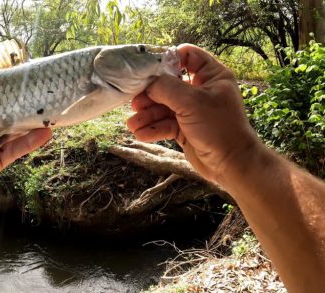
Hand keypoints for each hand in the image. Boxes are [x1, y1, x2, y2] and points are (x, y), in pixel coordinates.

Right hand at [126, 44, 260, 182]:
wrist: (231, 165)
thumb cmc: (219, 128)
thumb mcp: (192, 102)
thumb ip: (166, 88)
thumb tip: (147, 84)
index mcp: (211, 76)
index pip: (188, 56)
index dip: (168, 59)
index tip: (149, 69)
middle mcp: (201, 90)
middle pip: (169, 84)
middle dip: (150, 94)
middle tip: (135, 102)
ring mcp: (192, 110)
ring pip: (164, 107)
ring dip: (147, 115)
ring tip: (132, 124)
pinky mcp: (184, 128)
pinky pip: (165, 124)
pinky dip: (153, 128)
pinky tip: (141, 134)